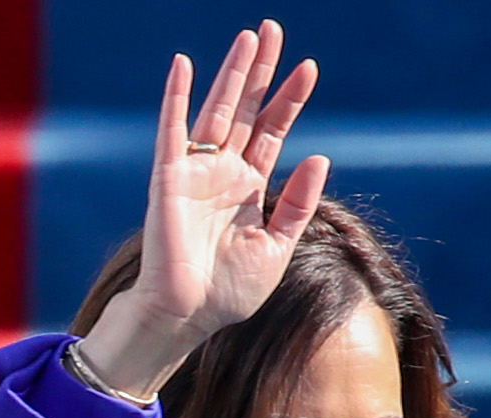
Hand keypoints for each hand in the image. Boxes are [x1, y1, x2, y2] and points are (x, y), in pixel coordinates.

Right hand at [78, 20, 328, 399]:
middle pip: (247, 109)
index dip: (290, 99)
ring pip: (217, 109)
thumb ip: (298, 204)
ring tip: (249, 38)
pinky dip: (176, 96)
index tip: (309, 68)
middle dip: (261, 71)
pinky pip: (173, 129)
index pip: (273, 131)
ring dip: (232, 73)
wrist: (190, 315)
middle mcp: (224, 170)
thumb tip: (320, 156)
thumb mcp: (278, 247)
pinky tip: (183, 64)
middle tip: (273, 30)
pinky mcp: (170, 177)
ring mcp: (196, 170)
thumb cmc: (230, 290)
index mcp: (250, 186)